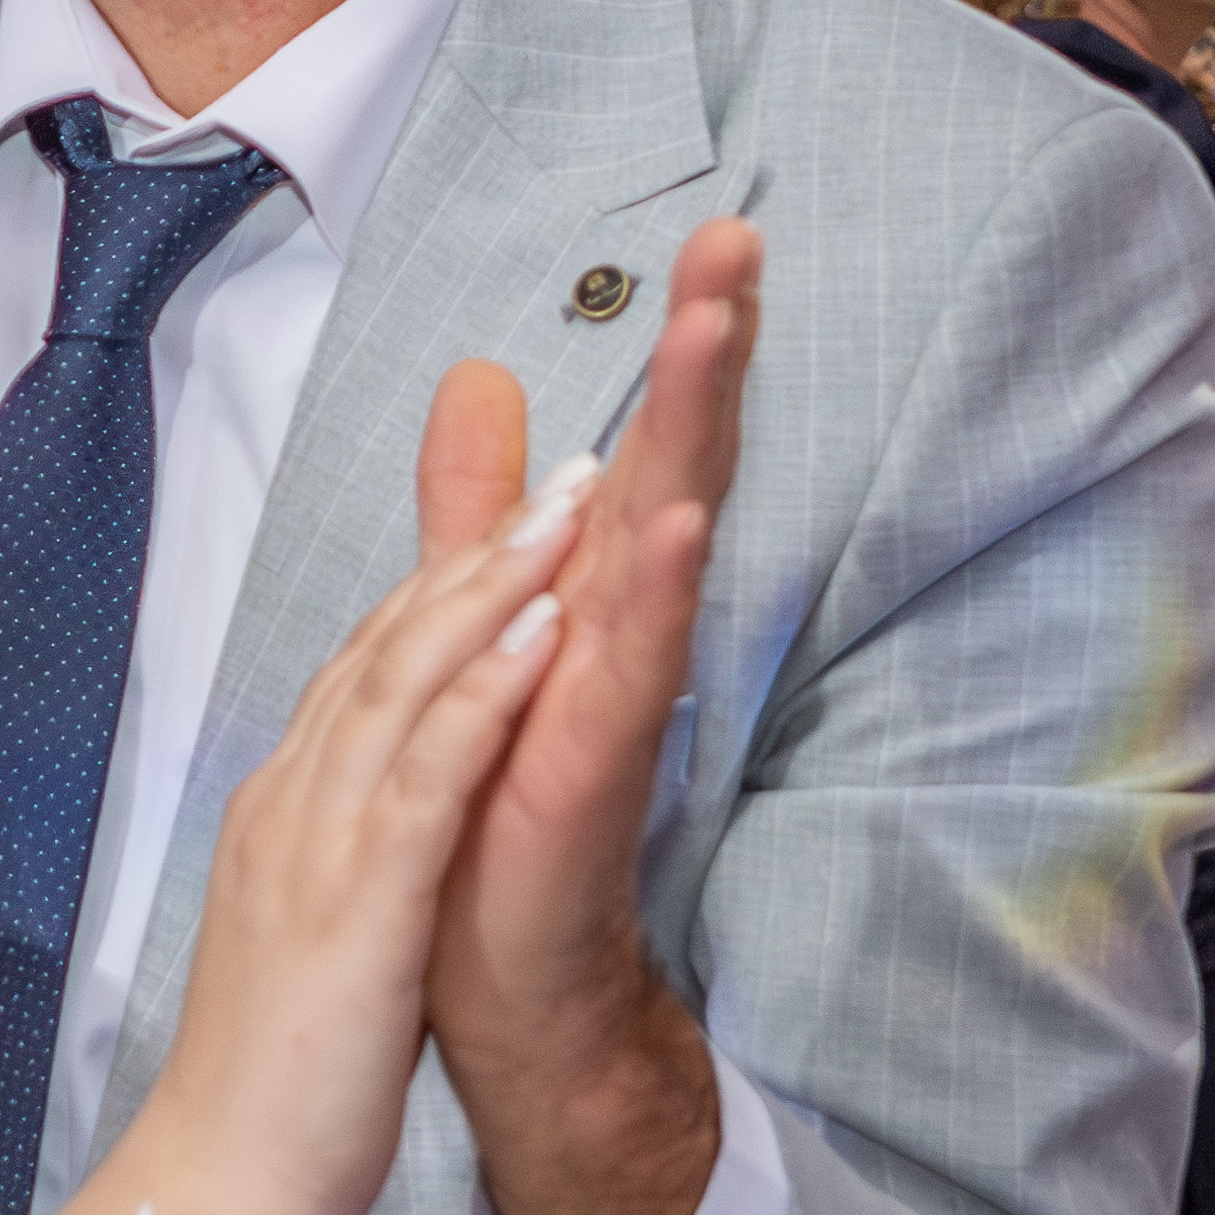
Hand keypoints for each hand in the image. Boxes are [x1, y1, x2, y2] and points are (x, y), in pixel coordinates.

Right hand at [129, 371, 593, 1214]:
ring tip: (569, 504)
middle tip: (558, 470)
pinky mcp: (360, 900)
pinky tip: (545, 628)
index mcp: (280, 817)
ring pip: (405, 682)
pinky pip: (428, 771)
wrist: (217, 1192)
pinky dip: (486, 689)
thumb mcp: (310, 949)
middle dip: (473, 552)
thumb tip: (372, 849)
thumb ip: (342, 876)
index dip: (438, 591)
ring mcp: (317, 844)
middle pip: (385, 648)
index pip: (362, 674)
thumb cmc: (270, 1090)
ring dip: (489, 584)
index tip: (510, 524)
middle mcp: (290, 805)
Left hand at [423, 219, 760, 1214]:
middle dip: (706, 355)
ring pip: (663, 544)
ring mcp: (611, 698)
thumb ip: (484, 510)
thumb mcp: (476, 620)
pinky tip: (667, 527)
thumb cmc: (497, 806)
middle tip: (739, 240)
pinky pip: (624, 675)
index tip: (719, 234)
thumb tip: (485, 378)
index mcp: (591, 590)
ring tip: (714, 334)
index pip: (648, 440)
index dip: (682, 343)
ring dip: (688, 439)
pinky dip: (646, 600)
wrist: (495, 980)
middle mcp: (618, 631)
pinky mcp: (586, 771)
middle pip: (675, 466)